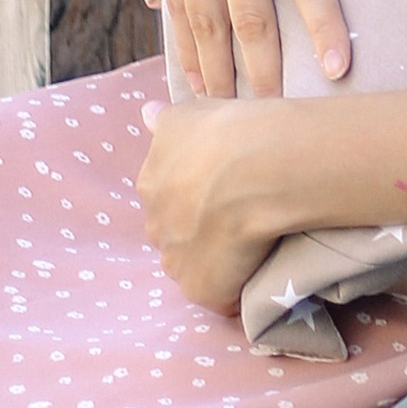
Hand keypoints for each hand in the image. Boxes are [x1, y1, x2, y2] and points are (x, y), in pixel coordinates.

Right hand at [116, 0, 406, 98]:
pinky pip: (174, 1)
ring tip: (230, 120)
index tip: (337, 75)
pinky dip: (184, 43)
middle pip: (249, 17)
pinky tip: (193, 78)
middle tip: (277, 126)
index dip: (322, 28)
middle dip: (263, 76)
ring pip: (204, 20)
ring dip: (217, 73)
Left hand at [136, 95, 296, 313]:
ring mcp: (176, 260)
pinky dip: (237, 290)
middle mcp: (155, 223)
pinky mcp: (203, 289)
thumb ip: (166, 120)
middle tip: (238, 217)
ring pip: (194, 266)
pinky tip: (260, 272)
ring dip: (216, 262)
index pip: (167, 197)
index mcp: (151, 181)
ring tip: (253, 248)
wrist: (260, 165)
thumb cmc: (232, 130)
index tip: (222, 191)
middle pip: (176, 234)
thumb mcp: (191, 111)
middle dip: (199, 231)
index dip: (196, 196)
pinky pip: (220, 295)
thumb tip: (146, 113)